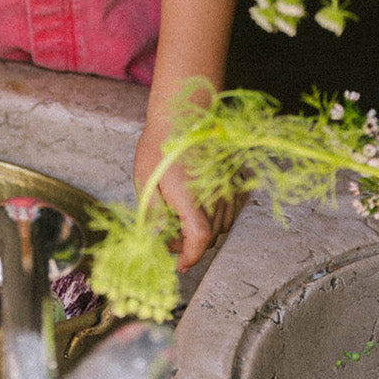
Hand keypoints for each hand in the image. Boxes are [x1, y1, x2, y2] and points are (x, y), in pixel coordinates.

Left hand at [134, 118, 237, 273]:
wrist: (184, 113)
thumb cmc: (162, 144)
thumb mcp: (146, 178)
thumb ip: (152, 212)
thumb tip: (154, 238)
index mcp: (191, 196)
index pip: (199, 237)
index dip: (190, 256)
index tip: (178, 265)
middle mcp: (214, 194)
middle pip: (210, 235)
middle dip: (190, 246)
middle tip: (169, 242)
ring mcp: (226, 186)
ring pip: (221, 225)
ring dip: (203, 233)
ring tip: (179, 225)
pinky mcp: (232, 180)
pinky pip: (229, 209)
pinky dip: (215, 217)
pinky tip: (198, 210)